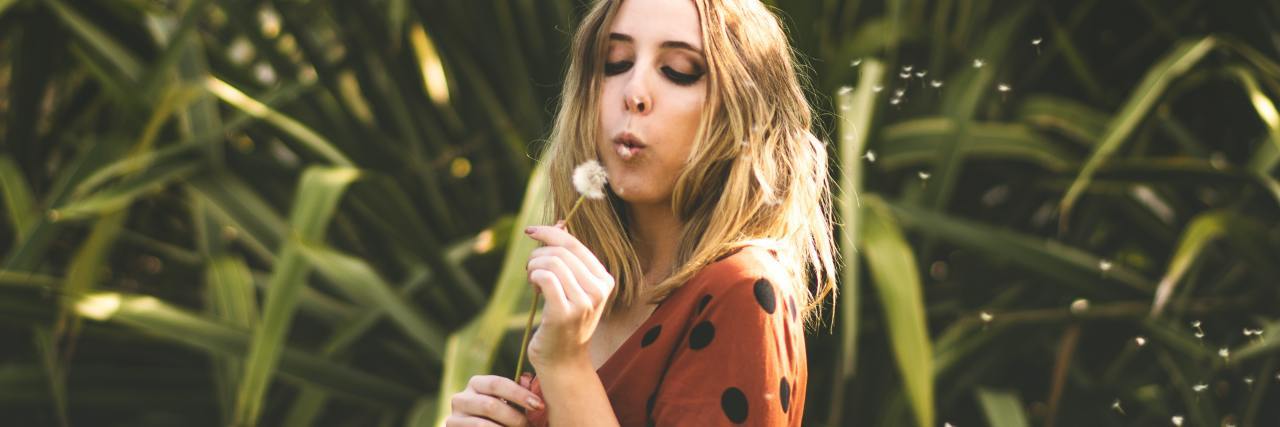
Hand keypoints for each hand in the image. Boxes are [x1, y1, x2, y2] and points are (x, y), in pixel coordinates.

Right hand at [446, 374, 541, 426]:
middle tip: (530, 426)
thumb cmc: (500, 418)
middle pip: (490, 405)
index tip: (539, 405)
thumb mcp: (507, 404)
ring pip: (482, 425)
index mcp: (476, 384)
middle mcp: (461, 398)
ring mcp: (453, 417)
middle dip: (515, 418)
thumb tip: (536, 388)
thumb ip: (518, 396)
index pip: (497, 383)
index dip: (519, 394)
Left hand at [523, 223, 615, 369]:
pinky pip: (545, 277)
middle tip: (530, 269)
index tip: (530, 231)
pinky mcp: (564, 313)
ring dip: (533, 266)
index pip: (575, 245)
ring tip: (532, 279)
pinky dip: (534, 276)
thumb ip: (568, 258)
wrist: (563, 361)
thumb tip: (558, 223)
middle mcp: (598, 290)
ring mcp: (584, 302)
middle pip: (561, 252)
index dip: (551, 232)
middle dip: (538, 254)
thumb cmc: (564, 322)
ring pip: (551, 263)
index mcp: (605, 280)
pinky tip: (533, 286)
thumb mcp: (573, 287)